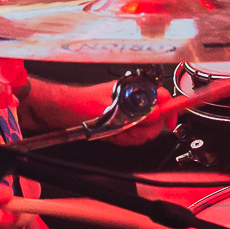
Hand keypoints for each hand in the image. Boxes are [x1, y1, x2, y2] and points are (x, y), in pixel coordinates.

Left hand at [21, 74, 174, 143]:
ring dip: (131, 136)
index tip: (170, 122)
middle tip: (129, 130)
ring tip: (115, 133)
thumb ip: (133, 113)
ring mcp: (127, 112)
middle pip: (157, 118)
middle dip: (144, 129)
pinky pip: (133, 136)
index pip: (162, 97)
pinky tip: (112, 135)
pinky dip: (124, 139)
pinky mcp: (121, 123)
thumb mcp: (108, 109)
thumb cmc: (77, 103)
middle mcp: (133, 100)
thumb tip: (155, 114)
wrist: (59, 112)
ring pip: (145, 130)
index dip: (170, 110)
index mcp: (132, 89)